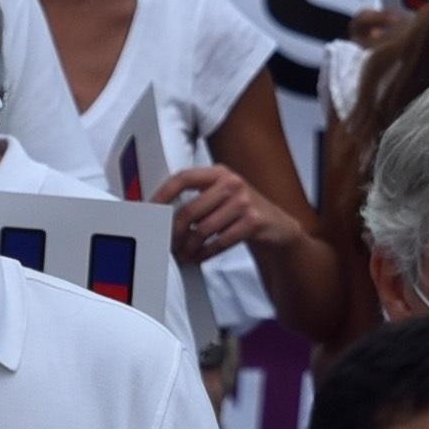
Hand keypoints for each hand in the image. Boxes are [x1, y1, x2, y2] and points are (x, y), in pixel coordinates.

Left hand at [152, 164, 277, 263]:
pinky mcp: (253, 222)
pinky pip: (219, 242)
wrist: (277, 226)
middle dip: (175, 231)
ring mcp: (244, 202)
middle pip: (190, 209)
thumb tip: (162, 212)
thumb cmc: (241, 211)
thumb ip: (198, 197)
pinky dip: (205, 253)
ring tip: (183, 253)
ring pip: (204, 229)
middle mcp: (232, 183)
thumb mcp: (222, 195)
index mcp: (218, 173)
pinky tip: (199, 256)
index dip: (163, 194)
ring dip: (189, 246)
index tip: (150, 209)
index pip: (183, 177)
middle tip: (169, 243)